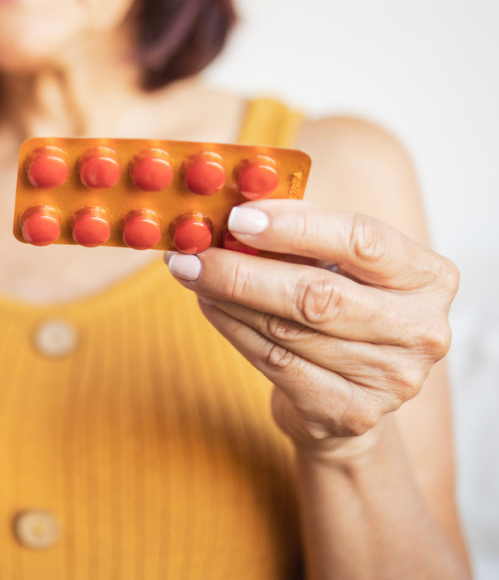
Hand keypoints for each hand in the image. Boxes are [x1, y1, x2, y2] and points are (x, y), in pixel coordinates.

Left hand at [165, 200, 457, 455]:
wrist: (349, 396)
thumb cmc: (341, 311)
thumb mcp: (339, 265)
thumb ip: (301, 236)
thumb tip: (235, 211)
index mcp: (428, 277)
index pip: (362, 240)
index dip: (295, 228)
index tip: (238, 218)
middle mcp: (420, 329)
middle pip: (318, 294)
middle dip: (244, 271)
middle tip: (194, 254)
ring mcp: (390, 379)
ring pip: (288, 330)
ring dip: (229, 298)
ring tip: (193, 275)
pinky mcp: (350, 412)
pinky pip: (275, 363)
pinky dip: (233, 330)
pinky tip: (209, 306)